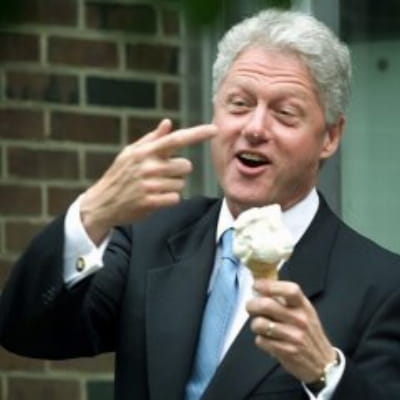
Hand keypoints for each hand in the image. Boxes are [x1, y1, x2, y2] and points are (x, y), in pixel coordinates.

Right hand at [80, 119, 216, 243]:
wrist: (102, 203)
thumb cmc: (120, 175)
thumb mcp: (131, 153)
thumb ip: (152, 139)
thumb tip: (168, 123)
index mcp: (145, 151)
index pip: (176, 139)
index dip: (197, 134)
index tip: (214, 129)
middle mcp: (148, 166)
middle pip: (186, 166)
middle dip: (179, 171)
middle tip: (163, 175)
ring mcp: (149, 184)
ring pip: (181, 184)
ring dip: (172, 186)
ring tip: (155, 187)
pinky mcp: (150, 201)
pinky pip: (175, 198)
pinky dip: (169, 199)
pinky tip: (155, 198)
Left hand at [246, 279, 335, 382]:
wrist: (323, 363)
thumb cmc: (309, 333)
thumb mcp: (304, 311)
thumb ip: (286, 299)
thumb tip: (262, 287)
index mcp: (304, 306)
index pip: (289, 290)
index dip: (269, 285)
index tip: (256, 285)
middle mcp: (299, 320)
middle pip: (267, 305)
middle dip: (252, 305)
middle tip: (250, 307)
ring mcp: (293, 336)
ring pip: (260, 324)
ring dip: (255, 325)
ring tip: (260, 326)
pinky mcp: (286, 351)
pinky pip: (261, 341)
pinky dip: (260, 340)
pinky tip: (268, 340)